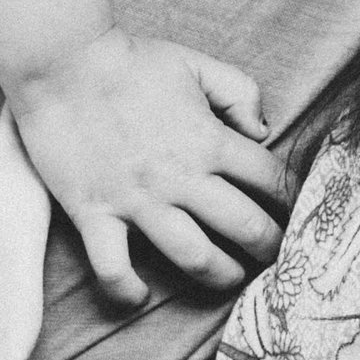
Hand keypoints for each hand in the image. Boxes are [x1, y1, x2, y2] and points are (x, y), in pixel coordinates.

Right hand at [9, 32, 287, 311]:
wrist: (61, 63)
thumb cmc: (130, 62)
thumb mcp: (196, 65)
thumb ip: (239, 93)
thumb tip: (263, 131)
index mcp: (208, 140)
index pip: (270, 178)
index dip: (292, 197)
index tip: (297, 210)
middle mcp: (180, 177)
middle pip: (245, 227)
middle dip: (271, 246)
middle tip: (278, 256)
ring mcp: (137, 200)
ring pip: (195, 257)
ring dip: (221, 275)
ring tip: (231, 278)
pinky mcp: (94, 213)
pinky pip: (114, 267)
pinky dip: (128, 290)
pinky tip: (140, 297)